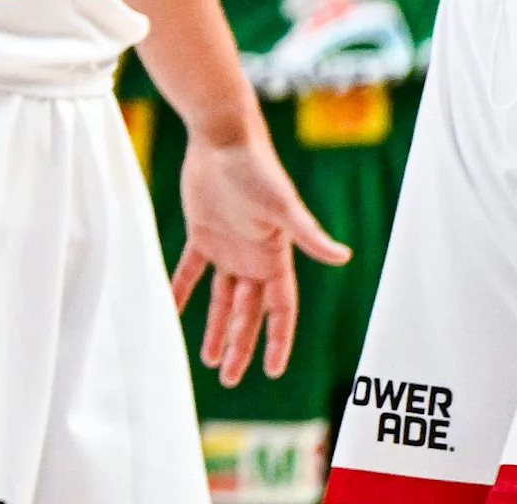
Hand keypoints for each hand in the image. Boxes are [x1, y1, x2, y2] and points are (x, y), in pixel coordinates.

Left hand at [166, 128, 352, 386]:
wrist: (223, 138)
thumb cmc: (257, 170)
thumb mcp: (283, 207)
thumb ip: (309, 235)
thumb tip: (344, 256)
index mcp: (276, 258)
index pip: (280, 310)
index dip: (278, 341)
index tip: (272, 371)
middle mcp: (254, 257)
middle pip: (249, 312)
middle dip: (241, 345)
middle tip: (229, 378)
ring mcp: (228, 246)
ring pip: (223, 298)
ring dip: (217, 326)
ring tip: (208, 358)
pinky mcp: (202, 232)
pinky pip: (190, 269)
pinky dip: (181, 289)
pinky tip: (171, 309)